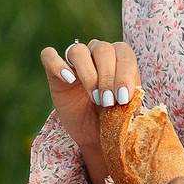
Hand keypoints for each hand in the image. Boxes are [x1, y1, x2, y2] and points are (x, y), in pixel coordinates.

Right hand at [40, 39, 140, 183]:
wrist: (96, 134)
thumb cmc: (116, 120)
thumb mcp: (129, 110)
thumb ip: (133, 98)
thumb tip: (133, 94)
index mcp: (120, 59)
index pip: (123, 53)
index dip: (124, 73)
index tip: (123, 98)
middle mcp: (98, 54)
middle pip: (102, 49)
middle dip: (108, 77)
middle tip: (108, 102)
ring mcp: (75, 62)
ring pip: (78, 51)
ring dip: (88, 74)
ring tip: (94, 97)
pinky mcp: (54, 71)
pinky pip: (49, 56)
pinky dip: (57, 64)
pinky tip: (69, 80)